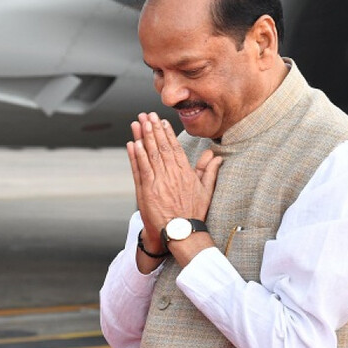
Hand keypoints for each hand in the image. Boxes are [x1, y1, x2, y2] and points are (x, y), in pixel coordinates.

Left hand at [127, 112, 221, 242]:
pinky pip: (140, 170)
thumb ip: (209, 171)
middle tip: (147, 115)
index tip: (162, 121)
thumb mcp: (206, 190)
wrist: (182, 232)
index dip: (167, 133)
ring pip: (150, 155)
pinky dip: (136, 156)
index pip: (175, 148)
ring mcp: (158, 182)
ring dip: (144, 137)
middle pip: (161, 147)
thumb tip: (215, 156)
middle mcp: (171, 174)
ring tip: (139, 123)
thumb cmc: (193, 213)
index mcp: (185, 173)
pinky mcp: (147, 191)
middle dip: (153, 129)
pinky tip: (132, 144)